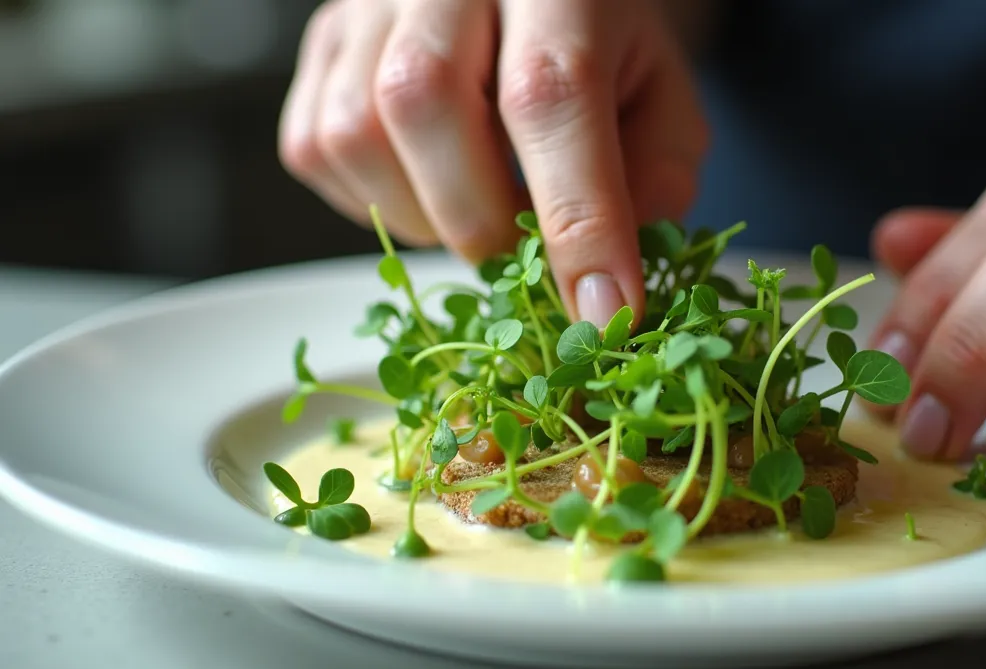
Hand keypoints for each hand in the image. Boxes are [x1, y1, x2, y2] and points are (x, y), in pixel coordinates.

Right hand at [277, 0, 706, 323]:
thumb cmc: (599, 46)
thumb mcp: (663, 95)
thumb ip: (657, 176)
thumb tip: (606, 275)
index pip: (551, 97)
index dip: (577, 221)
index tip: (600, 313)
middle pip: (426, 103)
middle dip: (480, 219)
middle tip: (522, 257)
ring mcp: (368, 6)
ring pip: (355, 133)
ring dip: (421, 216)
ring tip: (477, 213)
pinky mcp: (321, 43)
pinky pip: (315, 149)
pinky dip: (374, 202)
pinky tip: (428, 189)